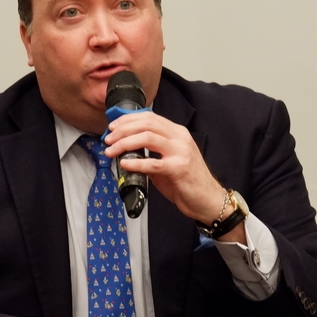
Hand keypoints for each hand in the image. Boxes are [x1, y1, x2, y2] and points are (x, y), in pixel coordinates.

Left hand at [103, 111, 224, 223]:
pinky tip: (124, 164)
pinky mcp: (179, 169)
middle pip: (146, 124)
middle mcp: (179, 138)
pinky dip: (136, 162)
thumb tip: (124, 150)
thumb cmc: (187, 181)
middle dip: (123, 130)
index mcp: (177, 133)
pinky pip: (153, 163)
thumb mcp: (168, 159)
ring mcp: (180, 152)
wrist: (208, 199)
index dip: (128, 120)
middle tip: (108, 139)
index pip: (149, 117)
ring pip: (147, 138)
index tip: (112, 127)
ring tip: (111, 150)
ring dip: (125, 143)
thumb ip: (150, 152)